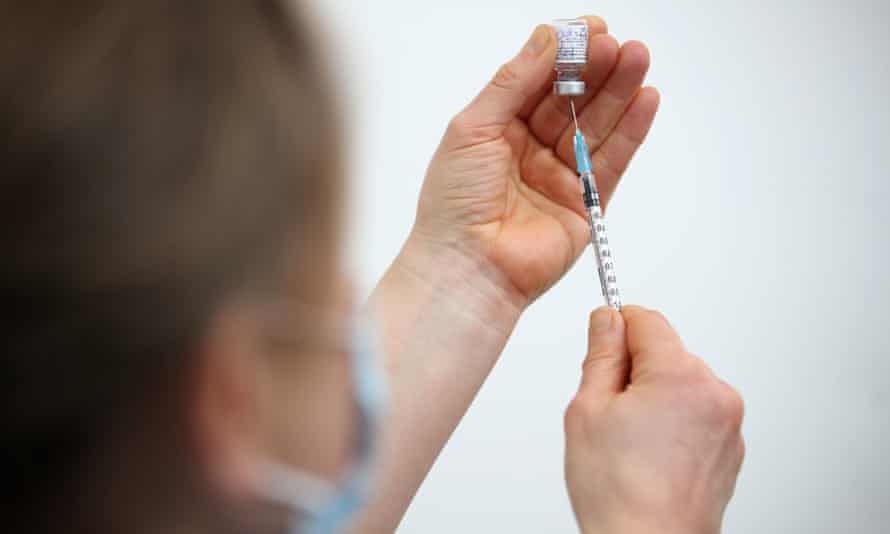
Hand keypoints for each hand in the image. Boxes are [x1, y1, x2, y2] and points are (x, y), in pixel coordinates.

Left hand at [408, 17, 658, 304]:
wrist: (466, 268)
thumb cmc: (454, 203)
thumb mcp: (473, 127)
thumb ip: (513, 82)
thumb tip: (547, 37)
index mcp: (497, 129)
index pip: (538, 81)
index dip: (563, 55)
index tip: (590, 30)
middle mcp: (530, 150)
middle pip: (572, 100)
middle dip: (595, 70)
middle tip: (617, 45)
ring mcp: (559, 177)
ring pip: (596, 126)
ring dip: (619, 92)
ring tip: (638, 60)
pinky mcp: (585, 205)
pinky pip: (612, 161)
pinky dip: (631, 131)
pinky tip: (645, 100)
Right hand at [565, 306, 744, 533]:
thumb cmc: (620, 493)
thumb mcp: (588, 409)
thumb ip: (601, 354)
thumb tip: (606, 319)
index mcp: (680, 376)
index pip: (647, 320)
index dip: (616, 327)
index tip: (602, 341)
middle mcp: (715, 393)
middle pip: (666, 352)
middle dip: (635, 370)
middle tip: (610, 411)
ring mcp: (728, 422)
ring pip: (681, 382)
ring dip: (656, 396)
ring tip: (632, 441)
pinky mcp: (731, 446)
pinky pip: (697, 412)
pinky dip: (675, 421)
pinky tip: (652, 454)